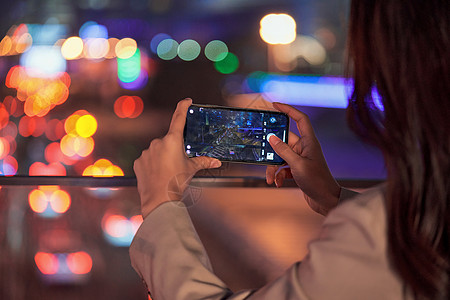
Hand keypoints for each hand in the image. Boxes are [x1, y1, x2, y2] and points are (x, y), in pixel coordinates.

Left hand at [133, 99, 221, 218]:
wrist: (159, 199)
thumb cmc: (176, 182)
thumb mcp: (192, 169)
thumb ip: (204, 162)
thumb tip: (217, 162)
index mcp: (173, 140)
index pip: (179, 118)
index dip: (183, 107)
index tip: (187, 101)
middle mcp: (158, 142)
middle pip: (168, 141)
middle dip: (173, 149)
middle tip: (178, 164)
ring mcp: (147, 152)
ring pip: (157, 151)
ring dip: (163, 157)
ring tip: (168, 173)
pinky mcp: (139, 161)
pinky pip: (148, 159)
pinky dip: (153, 165)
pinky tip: (158, 175)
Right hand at [266, 102, 340, 214]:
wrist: (326, 201)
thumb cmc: (317, 181)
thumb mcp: (297, 165)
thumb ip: (283, 150)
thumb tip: (271, 138)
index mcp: (309, 142)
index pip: (300, 119)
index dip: (288, 109)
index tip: (275, 105)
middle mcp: (304, 148)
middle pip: (283, 141)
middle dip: (272, 151)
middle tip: (262, 152)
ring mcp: (300, 159)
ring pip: (280, 156)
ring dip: (273, 168)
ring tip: (270, 178)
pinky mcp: (297, 169)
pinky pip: (282, 167)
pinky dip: (278, 175)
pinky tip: (278, 183)